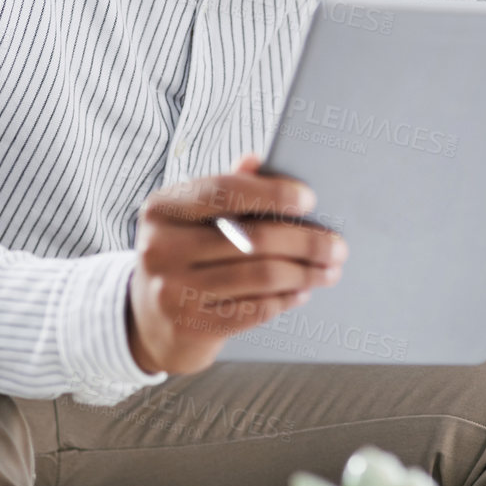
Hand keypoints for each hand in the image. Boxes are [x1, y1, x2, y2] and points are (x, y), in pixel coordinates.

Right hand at [127, 153, 347, 374]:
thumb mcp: (191, 218)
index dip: (272, 193)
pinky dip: (285, 299)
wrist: (148, 322)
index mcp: (162, 208)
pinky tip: (301, 292)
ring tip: (329, 270)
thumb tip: (257, 159)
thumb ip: (224, 189)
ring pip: (260, 276)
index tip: (309, 199)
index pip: (224, 191)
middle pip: (252, 238)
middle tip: (337, 246)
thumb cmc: (182, 257)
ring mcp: (172, 291)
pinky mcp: (190, 327)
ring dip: (305, 273)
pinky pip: (254, 309)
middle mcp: (160, 248)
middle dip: (305, 241)